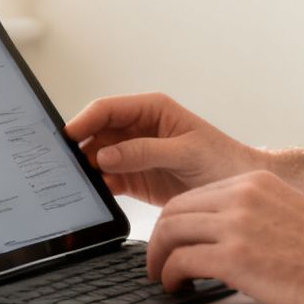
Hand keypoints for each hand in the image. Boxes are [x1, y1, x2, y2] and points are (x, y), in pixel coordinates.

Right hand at [63, 93, 264, 205]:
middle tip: (64, 165)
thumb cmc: (223, 161)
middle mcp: (139, 129)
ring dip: (85, 168)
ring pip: (97, 157)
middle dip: (79, 146)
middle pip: (96, 132)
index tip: (67, 136)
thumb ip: (146, 152)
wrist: (239, 189)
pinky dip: (97, 186)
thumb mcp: (186, 152)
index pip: (108, 109)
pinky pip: (106, 179)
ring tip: (75, 183)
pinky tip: (94, 194)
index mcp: (152, 110)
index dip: (84, 120)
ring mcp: (134, 155)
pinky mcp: (134, 179)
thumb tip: (106, 154)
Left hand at [145, 169, 303, 303]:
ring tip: (164, 279)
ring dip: (159, 261)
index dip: (173, 224)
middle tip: (158, 265)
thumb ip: (251, 214)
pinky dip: (170, 277)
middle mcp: (243, 195)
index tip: (170, 243)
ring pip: (170, 235)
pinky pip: (180, 262)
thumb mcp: (286, 213)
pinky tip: (178, 287)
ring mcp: (238, 224)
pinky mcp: (236, 257)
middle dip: (158, 242)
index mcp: (255, 182)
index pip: (192, 196)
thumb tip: (217, 233)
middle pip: (174, 212)